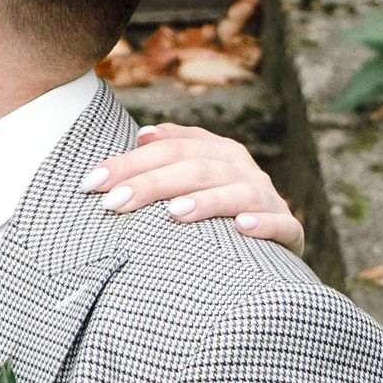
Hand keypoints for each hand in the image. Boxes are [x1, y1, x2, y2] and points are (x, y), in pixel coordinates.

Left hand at [84, 123, 303, 253]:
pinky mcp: (291, 232)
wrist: (274, 248)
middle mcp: (243, 170)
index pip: (169, 149)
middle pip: (196, 168)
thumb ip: (170, 155)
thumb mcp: (195, 179)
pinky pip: (281, 225)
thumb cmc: (219, 210)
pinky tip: (241, 228)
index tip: (91, 183)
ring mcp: (269, 199)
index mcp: (218, 152)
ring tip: (173, 214)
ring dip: (207, 201)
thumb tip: (143, 134)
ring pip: (239, 192)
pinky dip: (263, 224)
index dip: (129, 163)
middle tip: (113, 203)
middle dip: (151, 184)